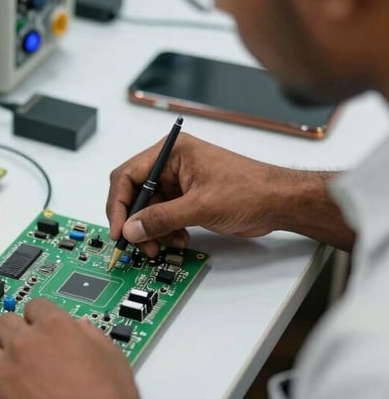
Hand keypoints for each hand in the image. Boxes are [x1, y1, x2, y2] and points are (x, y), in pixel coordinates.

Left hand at [0, 299, 149, 398]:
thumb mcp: (113, 357)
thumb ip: (91, 335)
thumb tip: (79, 328)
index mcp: (54, 327)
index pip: (34, 306)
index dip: (40, 319)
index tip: (41, 329)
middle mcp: (25, 343)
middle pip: (5, 323)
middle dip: (16, 334)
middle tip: (28, 352)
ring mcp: (5, 371)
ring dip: (0, 359)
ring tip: (15, 377)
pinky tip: (2, 394)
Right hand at [107, 133, 283, 256]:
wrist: (279, 203)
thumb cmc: (251, 189)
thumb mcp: (201, 206)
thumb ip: (162, 218)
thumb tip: (132, 228)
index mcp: (171, 152)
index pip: (128, 176)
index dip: (119, 204)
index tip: (120, 229)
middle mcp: (170, 165)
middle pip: (135, 195)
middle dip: (136, 222)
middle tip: (140, 243)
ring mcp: (178, 183)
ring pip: (148, 210)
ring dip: (152, 231)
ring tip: (163, 245)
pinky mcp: (186, 199)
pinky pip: (163, 218)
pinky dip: (165, 232)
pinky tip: (179, 240)